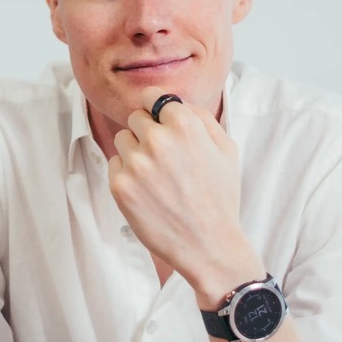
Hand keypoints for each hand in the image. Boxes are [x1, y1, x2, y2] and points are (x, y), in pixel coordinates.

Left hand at [107, 87, 258, 297]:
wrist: (208, 244)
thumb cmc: (220, 197)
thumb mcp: (226, 148)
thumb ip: (201, 117)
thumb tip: (175, 102)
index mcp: (184, 124)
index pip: (153, 96)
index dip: (156, 109)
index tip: (158, 120)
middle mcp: (157, 139)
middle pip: (136, 118)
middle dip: (147, 132)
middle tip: (164, 158)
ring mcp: (136, 163)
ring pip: (123, 139)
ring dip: (135, 151)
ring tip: (157, 176)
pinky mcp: (120, 185)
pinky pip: (115, 164)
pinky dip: (127, 174)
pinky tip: (148, 191)